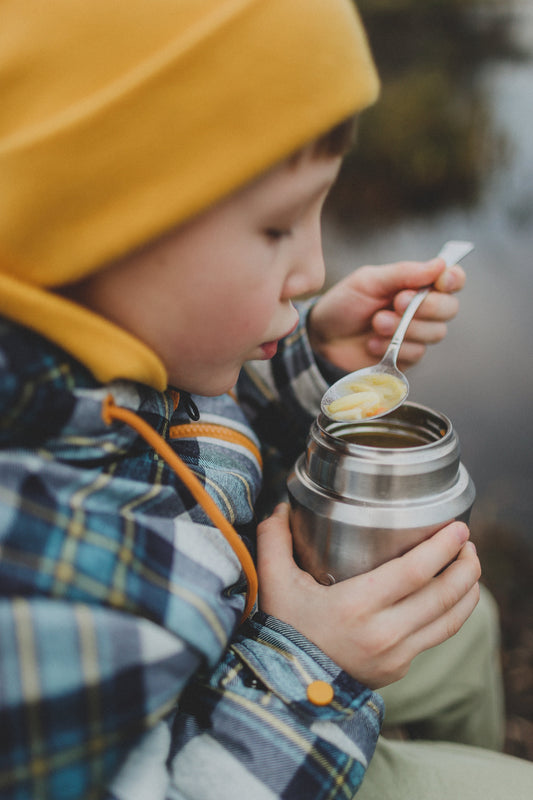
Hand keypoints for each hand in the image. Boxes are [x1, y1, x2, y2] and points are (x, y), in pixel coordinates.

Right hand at [257, 504, 479, 688]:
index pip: (416, 572)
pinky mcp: (399, 668)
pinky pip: (437, 636)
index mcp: (356, 605)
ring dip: (467, 589)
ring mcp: (395, 655)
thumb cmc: (283, 629)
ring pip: (450, 619)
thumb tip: (282, 506)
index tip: (458, 527)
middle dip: (465, 564)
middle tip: (468, 542)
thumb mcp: (273, 582)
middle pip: (443, 594)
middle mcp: (383, 632)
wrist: (288, 686)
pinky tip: (454, 595)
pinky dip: (454, 613)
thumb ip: (274, 539)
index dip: (443, 547)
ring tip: (469, 564)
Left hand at [308, 257, 465, 372]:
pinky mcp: (406, 357)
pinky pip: (417, 353)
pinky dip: (394, 347)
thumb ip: (403, 273)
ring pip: (435, 333)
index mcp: (415, 284)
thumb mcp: (369, 281)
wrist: (322, 338)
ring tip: (376, 323)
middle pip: (449, 308)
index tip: (441, 281)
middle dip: (425, 307)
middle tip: (397, 303)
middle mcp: (421, 309)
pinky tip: (372, 343)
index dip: (453, 279)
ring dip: (404, 328)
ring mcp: (415, 334)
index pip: (451, 279)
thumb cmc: (344, 304)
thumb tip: (440, 265)